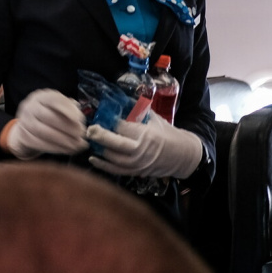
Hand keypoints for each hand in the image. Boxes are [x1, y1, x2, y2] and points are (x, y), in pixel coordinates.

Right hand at [2, 88, 87, 159]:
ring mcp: (25, 123)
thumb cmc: (49, 114)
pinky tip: (68, 150)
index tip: (79, 119)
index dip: (66, 108)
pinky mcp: (24, 137)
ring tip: (78, 144)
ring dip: (63, 140)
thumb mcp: (58, 107)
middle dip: (67, 126)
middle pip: (48, 117)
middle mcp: (30, 107)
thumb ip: (69, 109)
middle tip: (81, 134)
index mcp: (41, 97)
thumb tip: (79, 118)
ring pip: (43, 132)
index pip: (53, 100)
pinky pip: (40, 144)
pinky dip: (56, 148)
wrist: (27, 126)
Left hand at [86, 111, 202, 177]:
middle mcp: (140, 150)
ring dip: (99, 149)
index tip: (103, 115)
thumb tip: (118, 100)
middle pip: (116, 143)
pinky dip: (103, 166)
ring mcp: (137, 163)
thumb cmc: (166, 133)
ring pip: (113, 158)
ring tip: (90, 140)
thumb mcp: (153, 118)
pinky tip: (93, 158)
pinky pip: (116, 171)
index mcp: (145, 134)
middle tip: (90, 129)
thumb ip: (136, 110)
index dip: (111, 121)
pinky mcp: (135, 172)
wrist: (181, 156)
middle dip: (101, 136)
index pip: (123, 127)